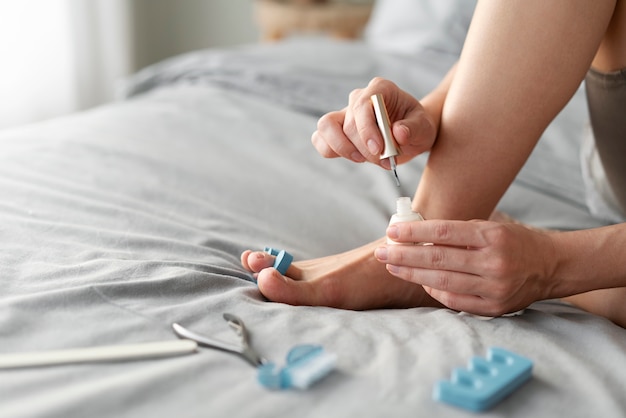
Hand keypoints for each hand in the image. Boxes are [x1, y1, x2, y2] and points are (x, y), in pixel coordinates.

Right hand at [311, 77, 436, 167]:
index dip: (367, 129)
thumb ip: (414, 128)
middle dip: (365, 148)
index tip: (379, 150)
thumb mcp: (425, 128)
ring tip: (364, 160)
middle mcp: (359, 98)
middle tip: (386, 162)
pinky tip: (353, 157)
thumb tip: (398, 133)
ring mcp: (345, 113)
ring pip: (326, 127)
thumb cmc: (416, 127)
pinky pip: (320, 139)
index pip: (363, 105)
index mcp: (380, 89)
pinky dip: (330, 150)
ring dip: (343, 148)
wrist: (411, 134)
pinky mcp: (336, 130)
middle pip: (349, 123)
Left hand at [374, 219, 557, 316]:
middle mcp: (494, 262)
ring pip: (442, 282)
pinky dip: (433, 291)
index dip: (414, 232)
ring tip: (392, 266)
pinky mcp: (494, 308)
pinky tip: (419, 281)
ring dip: (412, 274)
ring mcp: (495, 288)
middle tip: (382, 252)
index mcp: (492, 236)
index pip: (444, 232)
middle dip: (404, 255)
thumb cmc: (513, 241)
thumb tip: (414, 234)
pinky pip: (455, 301)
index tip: (392, 231)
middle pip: (438, 259)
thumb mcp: (489, 227)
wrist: (551, 266)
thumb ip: (456, 232)